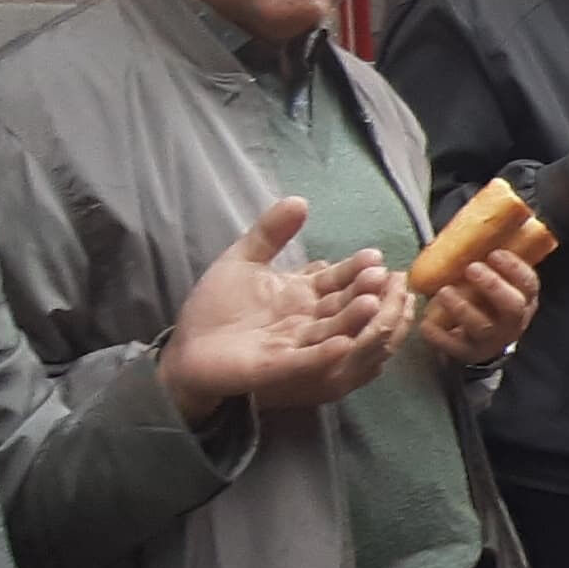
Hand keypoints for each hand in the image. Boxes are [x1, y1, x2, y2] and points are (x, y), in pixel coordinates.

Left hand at [158, 199, 408, 421]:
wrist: (186, 347)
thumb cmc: (217, 306)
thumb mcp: (243, 259)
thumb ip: (271, 232)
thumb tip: (299, 200)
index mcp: (303, 294)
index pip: (338, 280)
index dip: (356, 269)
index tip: (376, 256)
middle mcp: (307, 320)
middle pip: (344, 306)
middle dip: (364, 292)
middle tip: (382, 276)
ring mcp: (294, 345)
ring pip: (332, 332)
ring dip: (353, 320)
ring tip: (371, 304)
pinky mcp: (275, 368)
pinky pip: (304, 361)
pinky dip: (323, 355)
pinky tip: (342, 345)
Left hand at [421, 248, 539, 364]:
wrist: (485, 342)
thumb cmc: (489, 301)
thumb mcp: (500, 283)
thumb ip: (492, 263)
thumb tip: (476, 223)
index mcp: (524, 300)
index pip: (528, 284)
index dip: (514, 268)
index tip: (494, 253)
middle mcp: (512, 322)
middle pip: (511, 307)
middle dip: (492, 286)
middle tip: (472, 268)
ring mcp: (491, 340)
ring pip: (482, 327)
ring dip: (462, 308)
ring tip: (444, 291)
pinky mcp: (468, 353)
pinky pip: (454, 347)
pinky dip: (439, 336)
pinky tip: (427, 323)